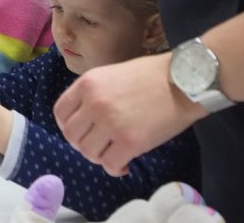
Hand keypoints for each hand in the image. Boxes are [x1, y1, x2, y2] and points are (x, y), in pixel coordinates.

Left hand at [53, 52, 203, 176]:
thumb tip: (86, 118)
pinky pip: (110, 164)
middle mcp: (93, 103)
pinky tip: (125, 165)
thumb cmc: (151, 75)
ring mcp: (110, 123)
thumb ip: (94, 94)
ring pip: (88, 152)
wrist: (183, 81)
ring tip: (113, 154)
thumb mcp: (112, 75)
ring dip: (99, 157)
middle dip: (83, 144)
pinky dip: (115, 169)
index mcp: (87, 83)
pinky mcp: (130, 141)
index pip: (60, 112)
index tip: (81, 132)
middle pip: (71, 135)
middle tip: (99, 146)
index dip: (67, 126)